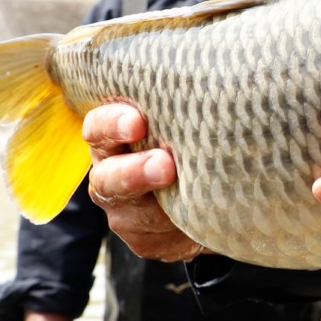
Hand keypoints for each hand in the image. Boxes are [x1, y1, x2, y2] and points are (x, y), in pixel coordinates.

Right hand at [83, 103, 209, 261]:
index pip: (99, 127)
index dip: (112, 124)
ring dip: (160, 209)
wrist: (213, 188)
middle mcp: (112, 172)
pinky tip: (199, 221)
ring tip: (190, 197)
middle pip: (108, 178)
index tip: (137, 121)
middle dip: (134, 172)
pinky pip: (158, 240)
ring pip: (132, 216)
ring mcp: (125, 210)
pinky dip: (179, 233)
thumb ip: (189, 104)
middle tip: (165, 164)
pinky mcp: (144, 240)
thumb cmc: (196, 137)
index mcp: (115, 136)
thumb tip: (221, 79)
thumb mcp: (188, 117)